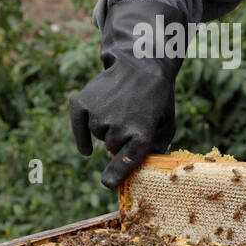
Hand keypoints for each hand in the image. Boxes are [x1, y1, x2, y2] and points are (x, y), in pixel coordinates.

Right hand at [69, 0, 185, 188]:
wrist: (140, 63)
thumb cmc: (156, 98)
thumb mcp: (167, 123)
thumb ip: (157, 148)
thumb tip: (141, 170)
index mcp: (142, 133)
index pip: (127, 160)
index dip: (117, 173)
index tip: (107, 182)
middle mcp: (118, 125)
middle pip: (112, 148)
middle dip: (119, 140)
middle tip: (130, 119)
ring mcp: (98, 114)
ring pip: (98, 134)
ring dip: (106, 127)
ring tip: (119, 108)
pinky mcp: (82, 103)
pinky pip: (78, 126)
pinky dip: (80, 135)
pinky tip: (86, 150)